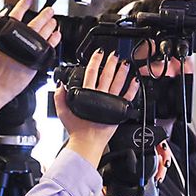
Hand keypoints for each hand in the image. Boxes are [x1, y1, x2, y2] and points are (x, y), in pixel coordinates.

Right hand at [0, 0, 59, 115]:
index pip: (14, 16)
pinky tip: (56, 36)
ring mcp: (27, 53)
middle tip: (49, 10)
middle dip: (43, 15)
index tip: (29, 0)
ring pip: (42, 35)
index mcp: (4, 37)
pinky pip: (46, 50)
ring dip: (50, 26)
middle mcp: (17, 43)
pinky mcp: (33, 64)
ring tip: (53, 21)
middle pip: (34, 24)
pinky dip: (53, 42)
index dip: (22, 6)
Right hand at [57, 50, 138, 166]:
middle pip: (107, 75)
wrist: (87, 142)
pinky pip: (127, 97)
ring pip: (118, 83)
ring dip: (122, 71)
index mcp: (86, 94)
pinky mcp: (118, 111)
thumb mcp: (63, 112)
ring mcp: (110, 103)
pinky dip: (132, 88)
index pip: (91, 72)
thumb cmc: (77, 130)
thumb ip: (60, 97)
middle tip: (115, 55)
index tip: (99, 53)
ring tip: (126, 63)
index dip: (95, 61)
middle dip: (111, 63)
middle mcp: (100, 96)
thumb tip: (60, 86)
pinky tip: (135, 80)